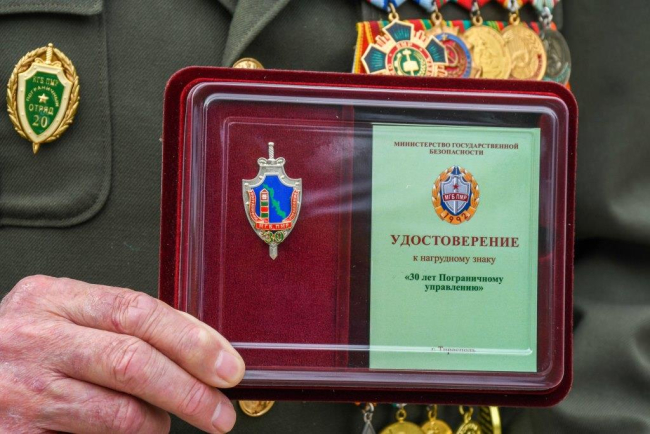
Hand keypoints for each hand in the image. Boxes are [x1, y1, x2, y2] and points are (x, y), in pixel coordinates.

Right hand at [0, 275, 244, 432]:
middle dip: (189, 390)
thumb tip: (201, 343)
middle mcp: (34, 340)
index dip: (192, 340)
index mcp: (51, 299)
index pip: (137, 312)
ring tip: (165, 419)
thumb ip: (124, 323)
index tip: (227, 366)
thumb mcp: (65, 316)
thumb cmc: (25, 345)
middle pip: (132, 362)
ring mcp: (21, 391)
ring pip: (118, 413)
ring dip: (157, 422)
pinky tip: (131, 433)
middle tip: (220, 412)